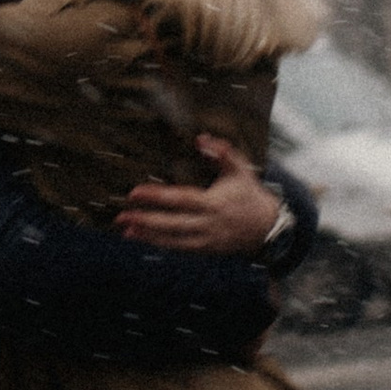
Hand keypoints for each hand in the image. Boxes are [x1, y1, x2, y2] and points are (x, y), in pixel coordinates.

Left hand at [115, 135, 282, 254]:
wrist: (269, 228)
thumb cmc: (250, 194)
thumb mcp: (241, 169)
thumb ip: (222, 152)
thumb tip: (200, 139)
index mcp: (213, 203)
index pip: (180, 199)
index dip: (156, 197)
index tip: (135, 192)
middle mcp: (207, 224)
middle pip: (171, 224)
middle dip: (145, 221)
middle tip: (121, 216)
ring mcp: (206, 240)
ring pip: (172, 240)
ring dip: (148, 235)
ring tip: (126, 230)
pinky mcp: (205, 250)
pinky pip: (179, 248)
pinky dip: (160, 244)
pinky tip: (143, 238)